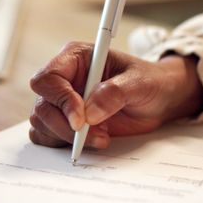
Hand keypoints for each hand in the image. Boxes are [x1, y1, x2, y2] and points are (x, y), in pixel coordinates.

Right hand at [29, 42, 202, 148]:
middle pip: (42, 106)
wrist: (160, 99)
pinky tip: (91, 140)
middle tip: (96, 135)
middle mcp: (65, 79)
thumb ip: (114, 93)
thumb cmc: (150, 82)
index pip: (48, 78)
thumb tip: (89, 113)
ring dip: (67, 137)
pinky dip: (64, 144)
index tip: (81, 120)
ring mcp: (63, 102)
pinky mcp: (67, 122)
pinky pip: (48, 136)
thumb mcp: (139, 83)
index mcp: (76, 58)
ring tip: (101, 137)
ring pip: (42, 123)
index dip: (60, 100)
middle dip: (65, 126)